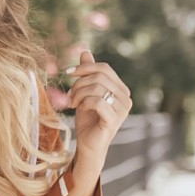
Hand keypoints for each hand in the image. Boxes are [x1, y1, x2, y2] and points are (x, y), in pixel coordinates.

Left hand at [66, 49, 131, 166]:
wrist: (87, 144)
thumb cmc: (87, 120)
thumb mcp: (85, 93)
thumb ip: (88, 74)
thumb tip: (85, 51)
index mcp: (121, 89)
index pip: (104, 68)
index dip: (85, 67)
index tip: (68, 72)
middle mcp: (126, 98)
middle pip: (100, 76)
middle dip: (79, 83)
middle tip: (69, 95)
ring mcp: (122, 109)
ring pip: (97, 88)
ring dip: (79, 93)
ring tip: (72, 103)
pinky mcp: (114, 120)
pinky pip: (97, 101)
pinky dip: (84, 102)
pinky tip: (79, 109)